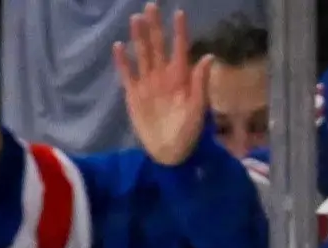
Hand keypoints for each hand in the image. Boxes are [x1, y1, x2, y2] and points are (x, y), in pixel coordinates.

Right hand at [114, 4, 214, 166]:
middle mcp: (164, 76)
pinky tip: (119, 45)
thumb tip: (208, 56)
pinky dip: (123, 60)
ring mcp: (148, 83)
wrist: (170, 153)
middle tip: (151, 6)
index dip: (179, 32)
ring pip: (143, 55)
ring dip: (139, 37)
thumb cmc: (190, 132)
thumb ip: (201, 83)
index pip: (180, 49)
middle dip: (155, 27)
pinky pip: (127, 73)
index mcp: (181, 78)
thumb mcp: (198, 108)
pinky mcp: (134, 94)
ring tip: (136, 18)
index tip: (179, 12)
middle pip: (158, 46)